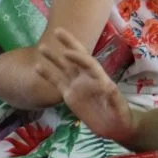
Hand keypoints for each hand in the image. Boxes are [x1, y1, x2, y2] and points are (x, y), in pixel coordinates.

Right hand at [36, 28, 135, 142]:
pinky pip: (57, 82)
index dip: (78, 57)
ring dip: (53, 57)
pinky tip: (37, 67)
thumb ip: (114, 97)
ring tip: (41, 47)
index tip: (66, 53)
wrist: (114, 126)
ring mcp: (77, 85)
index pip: (88, 63)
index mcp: (99, 77)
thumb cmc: (120, 115)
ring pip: (63, 67)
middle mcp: (87, 78)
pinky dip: (47, 74)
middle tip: (57, 31)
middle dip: (68, 43)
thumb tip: (108, 86)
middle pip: (76, 57)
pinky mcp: (69, 95)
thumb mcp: (120, 107)